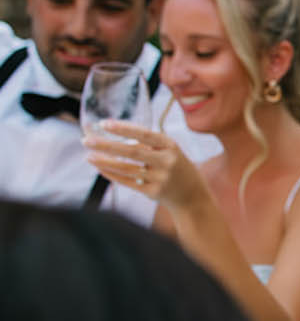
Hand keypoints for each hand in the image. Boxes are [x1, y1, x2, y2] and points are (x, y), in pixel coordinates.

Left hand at [82, 122, 203, 208]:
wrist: (192, 197)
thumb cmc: (176, 168)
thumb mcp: (169, 151)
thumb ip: (148, 144)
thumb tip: (112, 134)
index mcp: (171, 146)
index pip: (144, 134)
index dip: (123, 128)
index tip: (104, 123)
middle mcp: (167, 161)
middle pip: (132, 151)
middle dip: (106, 145)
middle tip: (86, 140)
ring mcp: (160, 178)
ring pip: (127, 168)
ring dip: (105, 161)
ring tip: (88, 156)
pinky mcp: (153, 192)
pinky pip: (127, 182)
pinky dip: (112, 174)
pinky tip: (100, 168)